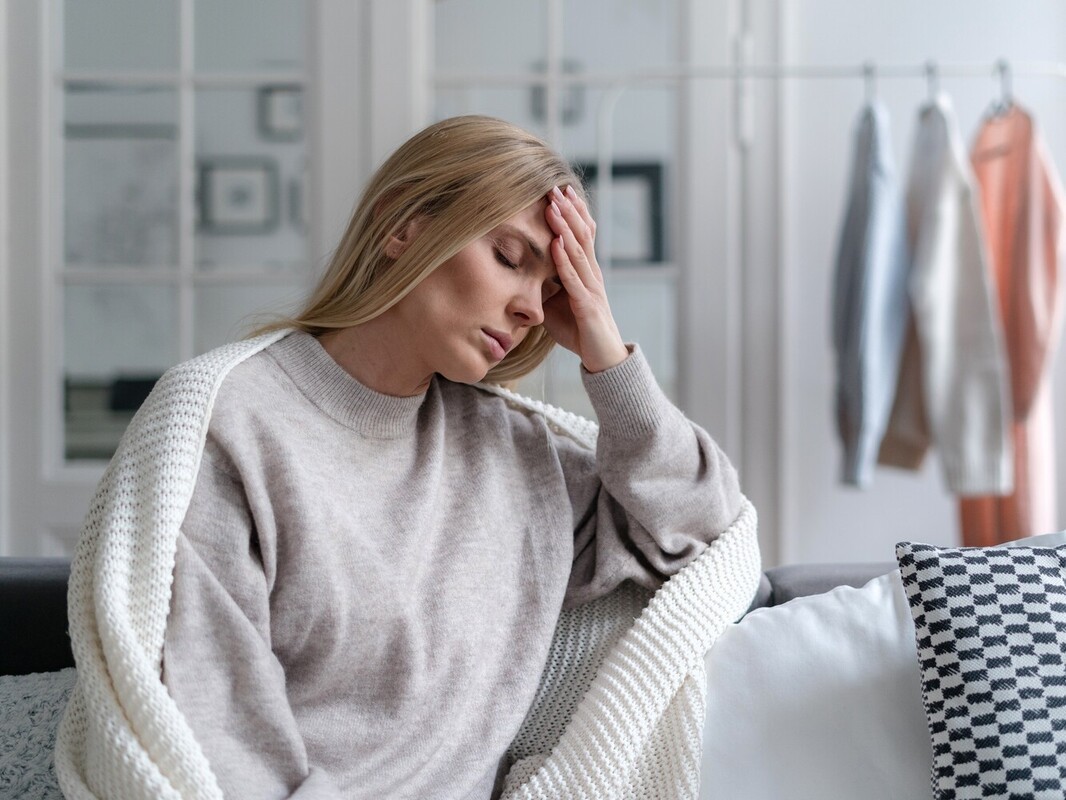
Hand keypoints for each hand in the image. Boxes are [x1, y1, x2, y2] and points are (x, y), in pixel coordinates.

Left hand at [542, 185, 628, 372]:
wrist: (602, 358)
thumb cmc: (578, 330)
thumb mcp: (557, 302)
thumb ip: (546, 283)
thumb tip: (524, 269)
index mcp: (585, 272)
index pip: (581, 235)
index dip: (572, 213)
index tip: (559, 191)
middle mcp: (592, 275)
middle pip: (582, 235)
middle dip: (568, 211)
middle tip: (556, 187)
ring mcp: (591, 289)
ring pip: (578, 252)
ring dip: (565, 228)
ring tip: (554, 206)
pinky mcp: (587, 306)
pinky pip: (574, 280)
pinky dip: (564, 260)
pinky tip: (556, 244)